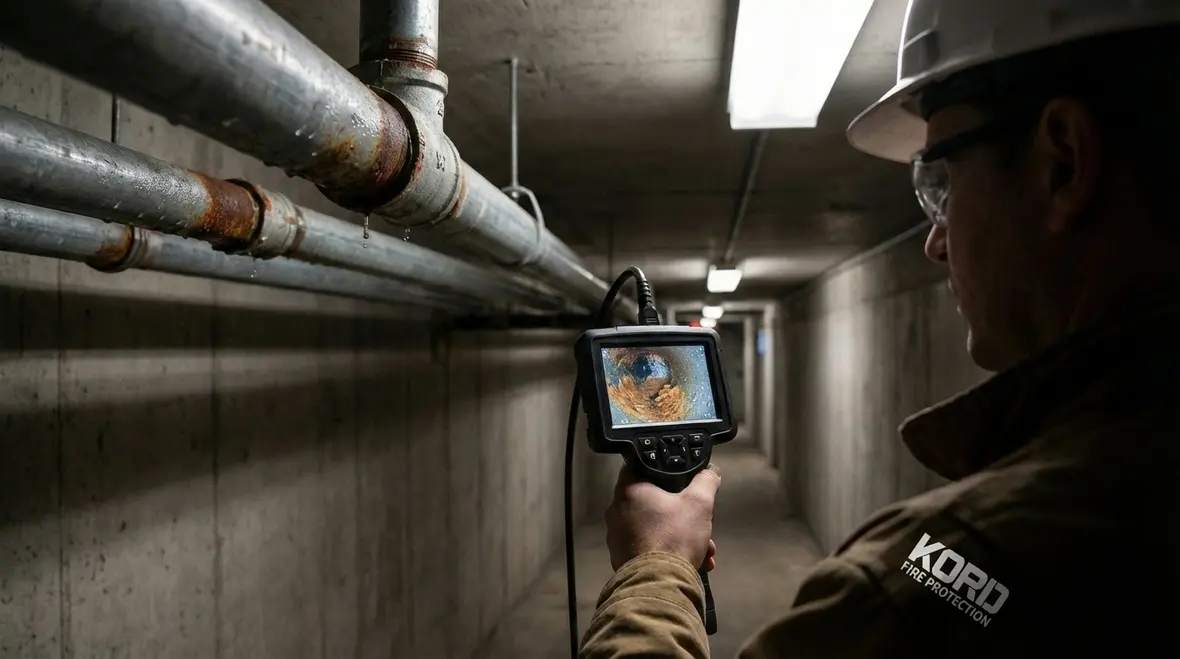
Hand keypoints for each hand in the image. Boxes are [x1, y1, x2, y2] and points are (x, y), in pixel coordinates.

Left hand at [604, 462, 720, 570]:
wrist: (659, 583)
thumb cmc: (675, 535)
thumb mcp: (699, 504)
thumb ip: (706, 482)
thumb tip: (710, 471)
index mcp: (629, 491)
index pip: (641, 467)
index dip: (663, 470)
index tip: (681, 480)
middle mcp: (616, 511)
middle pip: (653, 502)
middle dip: (684, 514)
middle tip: (703, 525)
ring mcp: (617, 536)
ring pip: (655, 528)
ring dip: (682, 536)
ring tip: (706, 552)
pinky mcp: (622, 558)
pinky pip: (648, 547)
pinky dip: (669, 552)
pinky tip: (693, 564)